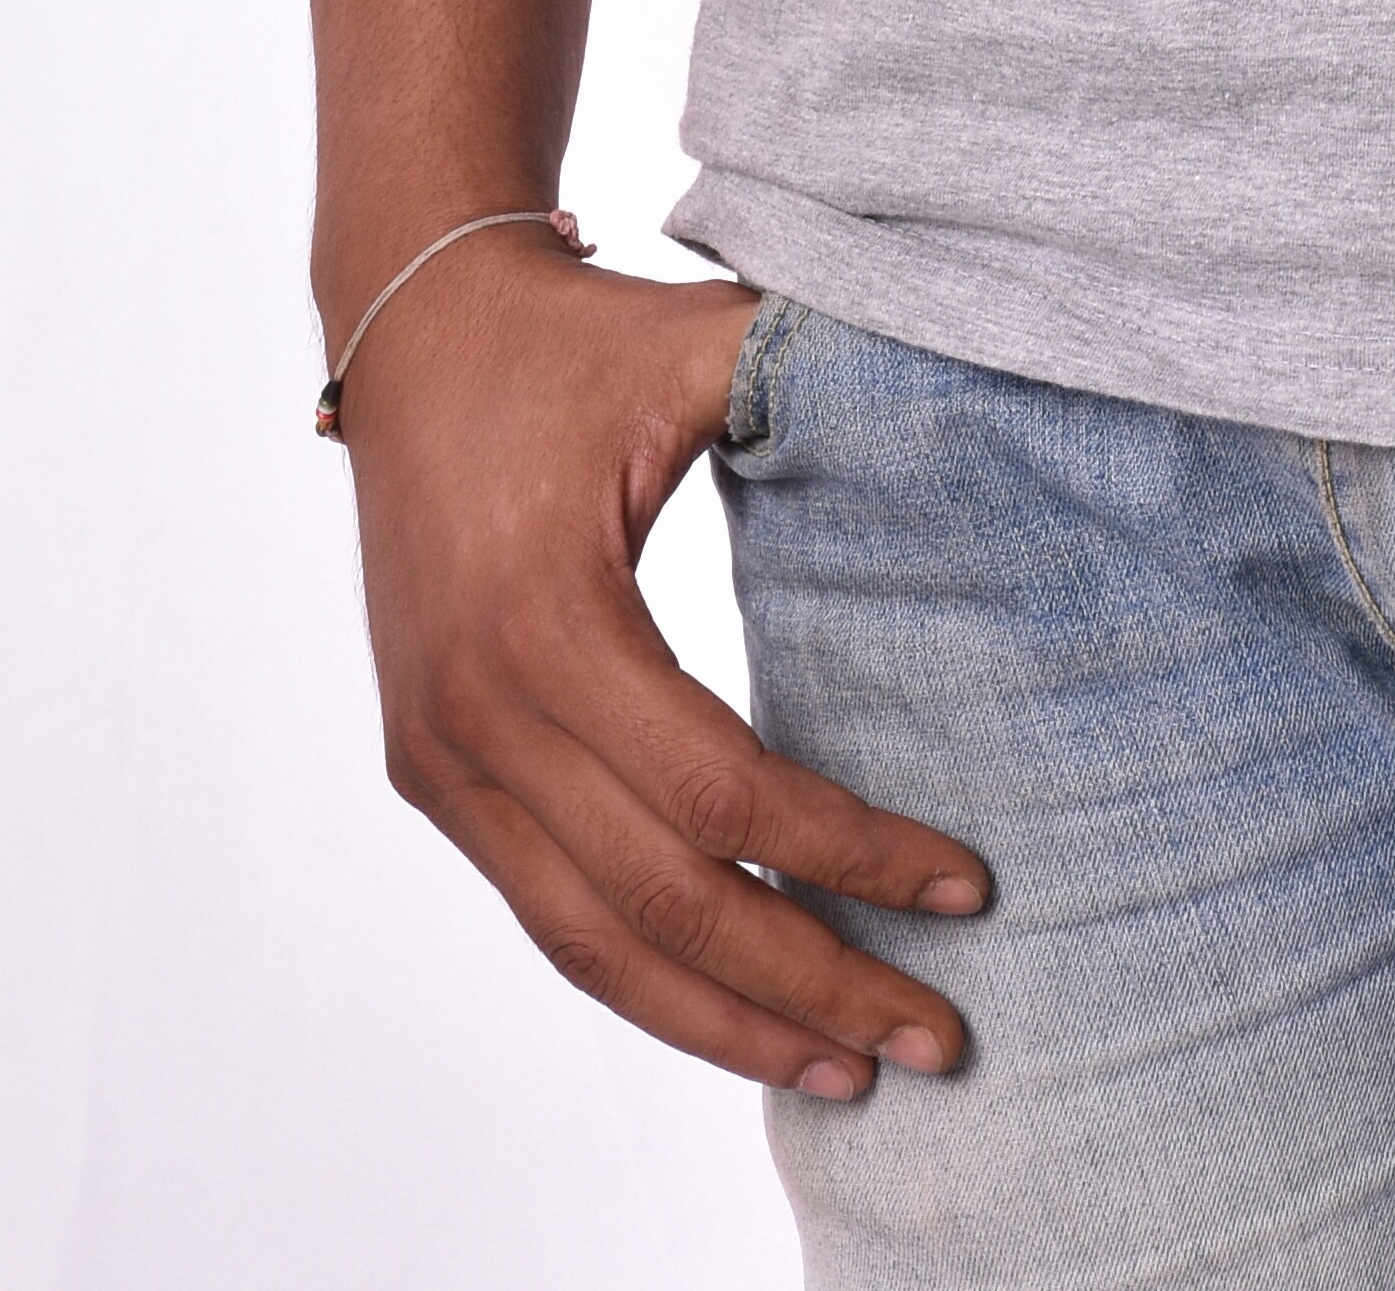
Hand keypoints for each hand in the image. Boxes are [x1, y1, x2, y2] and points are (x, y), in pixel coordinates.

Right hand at [335, 232, 988, 1098]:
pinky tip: (736, 1016)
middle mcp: (480, 712)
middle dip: (808, 981)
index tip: (965, 889)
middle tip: (939, 1040)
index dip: (845, 851)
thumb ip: (816, 373)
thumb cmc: (574, 335)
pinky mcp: (434, 772)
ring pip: (595, 942)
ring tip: (850, 1069)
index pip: (719, 790)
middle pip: (663, 900)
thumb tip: (980, 377)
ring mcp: (445, 757)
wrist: (414, 326)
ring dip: (726, 1021)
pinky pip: (548, 912)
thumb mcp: (697, 344)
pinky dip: (646, 981)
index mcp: (547, 618)